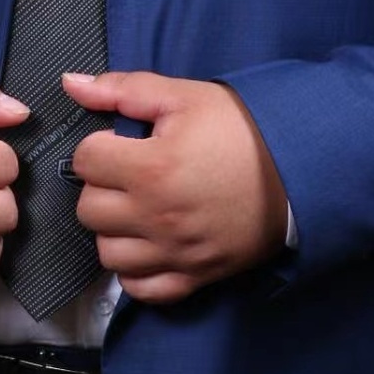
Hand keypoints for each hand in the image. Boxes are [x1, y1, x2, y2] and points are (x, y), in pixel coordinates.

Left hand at [61, 69, 290, 305]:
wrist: (303, 169)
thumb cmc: (244, 129)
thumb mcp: (186, 96)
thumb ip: (123, 90)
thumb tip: (70, 83)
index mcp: (150, 167)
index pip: (84, 160)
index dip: (99, 146)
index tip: (123, 143)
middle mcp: (156, 216)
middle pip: (89, 209)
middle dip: (102, 187)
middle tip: (130, 174)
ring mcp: (174, 252)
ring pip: (107, 253)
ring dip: (115, 231)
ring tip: (138, 210)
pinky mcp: (195, 276)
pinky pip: (141, 290)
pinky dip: (136, 272)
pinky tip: (149, 247)